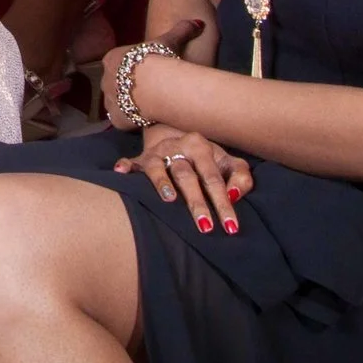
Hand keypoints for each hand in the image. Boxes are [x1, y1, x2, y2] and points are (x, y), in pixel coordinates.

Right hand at [115, 124, 253, 235]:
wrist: (175, 134)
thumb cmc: (206, 158)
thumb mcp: (228, 163)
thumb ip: (241, 177)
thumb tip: (234, 195)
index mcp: (202, 147)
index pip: (214, 178)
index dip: (223, 203)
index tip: (231, 227)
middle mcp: (178, 147)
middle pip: (187, 176)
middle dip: (196, 202)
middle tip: (205, 227)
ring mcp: (157, 152)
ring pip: (159, 168)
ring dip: (162, 183)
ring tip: (169, 200)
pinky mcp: (140, 158)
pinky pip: (131, 161)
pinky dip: (125, 166)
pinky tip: (121, 172)